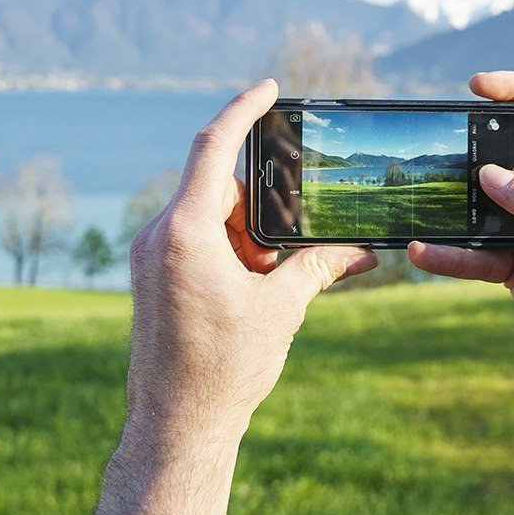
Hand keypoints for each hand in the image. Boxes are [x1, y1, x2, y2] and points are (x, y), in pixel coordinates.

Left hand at [125, 79, 377, 446]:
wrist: (176, 427)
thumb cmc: (224, 369)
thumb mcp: (282, 309)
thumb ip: (318, 267)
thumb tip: (363, 251)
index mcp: (185, 231)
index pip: (214, 147)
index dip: (243, 109)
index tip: (268, 88)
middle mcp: (159, 236)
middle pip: (220, 189)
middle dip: (263, 207)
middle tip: (291, 245)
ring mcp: (150, 257)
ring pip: (209, 218)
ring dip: (246, 238)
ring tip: (270, 284)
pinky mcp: (150, 278)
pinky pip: (193, 243)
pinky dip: (227, 253)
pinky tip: (252, 289)